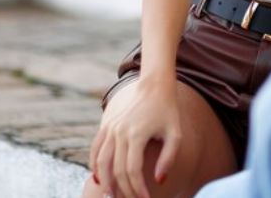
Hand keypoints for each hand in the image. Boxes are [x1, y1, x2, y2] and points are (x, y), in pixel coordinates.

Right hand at [90, 79, 182, 197]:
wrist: (153, 84)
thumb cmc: (167, 111)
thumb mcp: (175, 134)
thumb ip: (168, 158)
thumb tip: (159, 180)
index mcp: (137, 134)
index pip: (132, 170)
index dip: (137, 188)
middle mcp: (120, 132)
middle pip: (116, 169)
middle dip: (123, 189)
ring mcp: (110, 128)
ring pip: (101, 161)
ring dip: (105, 181)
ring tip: (110, 196)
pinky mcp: (106, 125)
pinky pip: (96, 148)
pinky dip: (94, 165)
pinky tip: (97, 178)